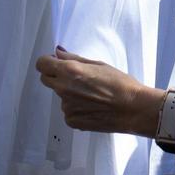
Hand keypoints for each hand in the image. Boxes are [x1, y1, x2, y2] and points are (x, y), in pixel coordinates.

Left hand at [35, 47, 163, 136]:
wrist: (133, 109)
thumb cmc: (121, 84)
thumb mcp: (99, 64)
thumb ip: (75, 59)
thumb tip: (59, 53)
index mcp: (70, 71)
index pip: (41, 64)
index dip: (48, 62)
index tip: (55, 62)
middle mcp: (64, 89)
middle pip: (46, 79)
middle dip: (55, 75)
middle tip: (76, 77)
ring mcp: (66, 107)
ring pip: (60, 96)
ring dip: (69, 93)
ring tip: (92, 94)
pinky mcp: (71, 121)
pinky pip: (68, 111)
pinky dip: (77, 108)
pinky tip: (93, 106)